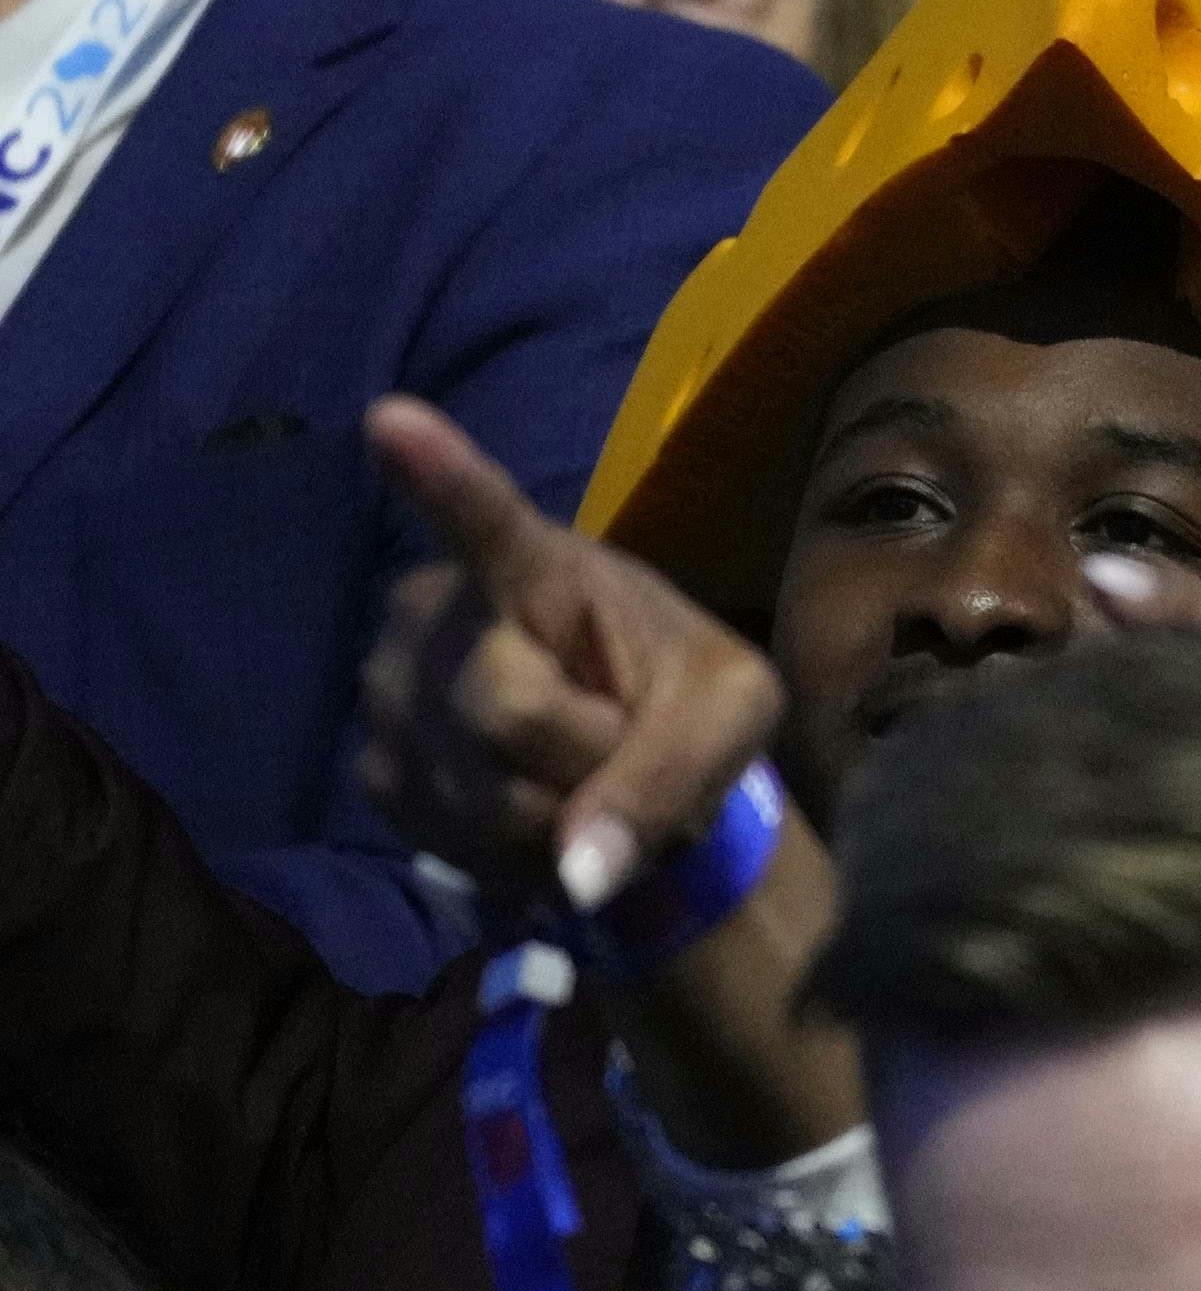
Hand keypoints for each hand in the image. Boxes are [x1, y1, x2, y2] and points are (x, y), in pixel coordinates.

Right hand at [354, 397, 784, 916]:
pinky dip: (517, 854)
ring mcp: (393, 691)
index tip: (390, 418)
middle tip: (624, 739)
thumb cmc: (686, 693)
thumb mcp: (733, 715)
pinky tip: (536, 814)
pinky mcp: (376, 769)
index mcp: (542, 564)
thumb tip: (582, 872)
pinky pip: (455, 842)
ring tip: (583, 777)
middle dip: (592, 760)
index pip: (488, 517)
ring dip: (558, 820)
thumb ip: (674, 776)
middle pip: (513, 714)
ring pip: (483, 796)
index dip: (439, 473)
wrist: (637, 756)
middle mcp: (441, 611)